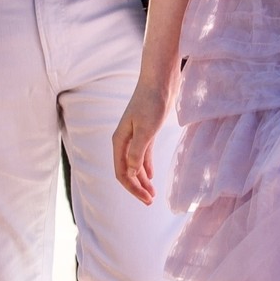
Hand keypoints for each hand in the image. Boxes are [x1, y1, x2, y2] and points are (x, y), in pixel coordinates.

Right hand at [112, 80, 171, 202]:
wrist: (160, 79)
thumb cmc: (152, 102)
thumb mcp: (146, 129)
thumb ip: (137, 151)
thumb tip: (131, 173)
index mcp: (120, 141)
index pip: (122, 172)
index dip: (133, 188)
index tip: (147, 200)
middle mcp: (124, 140)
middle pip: (127, 171)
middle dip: (137, 187)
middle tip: (150, 201)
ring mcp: (135, 135)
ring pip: (135, 164)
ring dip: (142, 179)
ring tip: (152, 193)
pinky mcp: (146, 130)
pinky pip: (143, 154)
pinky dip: (146, 166)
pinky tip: (152, 175)